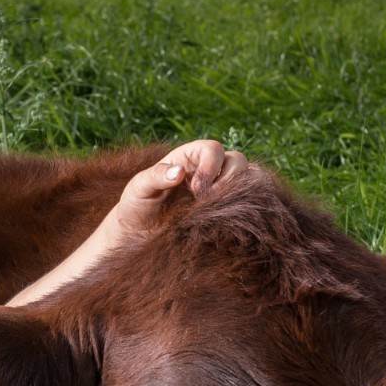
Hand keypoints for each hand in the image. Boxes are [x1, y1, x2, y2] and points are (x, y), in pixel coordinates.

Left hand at [105, 139, 248, 237]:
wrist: (139, 236)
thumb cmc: (136, 207)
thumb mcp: (138, 188)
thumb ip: (156, 176)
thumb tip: (179, 172)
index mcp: (188, 158)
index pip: (213, 149)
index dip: (211, 166)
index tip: (197, 189)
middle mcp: (208, 170)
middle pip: (237, 160)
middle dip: (228, 178)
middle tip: (207, 200)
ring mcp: (219, 189)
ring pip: (248, 178)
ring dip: (239, 191)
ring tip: (218, 209)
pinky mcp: (225, 210)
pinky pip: (249, 200)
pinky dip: (247, 204)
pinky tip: (228, 217)